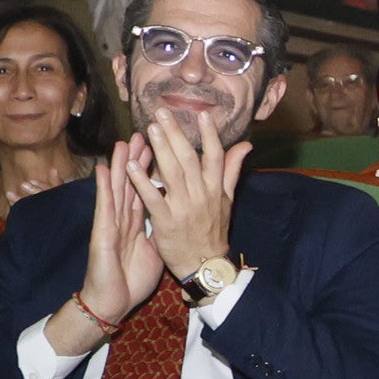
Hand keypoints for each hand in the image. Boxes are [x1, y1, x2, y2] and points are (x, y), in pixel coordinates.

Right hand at [53, 144, 165, 353]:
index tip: (166, 144)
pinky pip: (105, 209)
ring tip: (124, 140)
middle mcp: (125, 218)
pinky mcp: (103, 235)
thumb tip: (173, 215)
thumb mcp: (154, 249)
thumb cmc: (131, 278)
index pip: (150, 188)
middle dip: (141, 157)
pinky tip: (102, 170)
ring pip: (118, 188)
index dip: (156, 168)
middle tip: (148, 129)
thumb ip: (160, 228)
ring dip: (120, 164)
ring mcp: (112, 224)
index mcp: (138, 222)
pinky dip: (104, 189)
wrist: (113, 302)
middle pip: (134, 182)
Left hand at [141, 110, 247, 279]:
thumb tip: (246, 145)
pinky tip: (132, 165)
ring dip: (160, 150)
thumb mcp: (227, 200)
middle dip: (175, 134)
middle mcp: (201, 194)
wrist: (205, 264)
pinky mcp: (166, 220)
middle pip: (188, 159)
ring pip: (171, 173)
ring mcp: (183, 207)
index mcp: (216, 188)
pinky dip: (142, 180)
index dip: (209, 135)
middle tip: (162, 113)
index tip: (202, 114)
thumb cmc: (214, 230)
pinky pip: (153, 197)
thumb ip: (231, 170)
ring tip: (149, 130)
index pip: (215, 156)